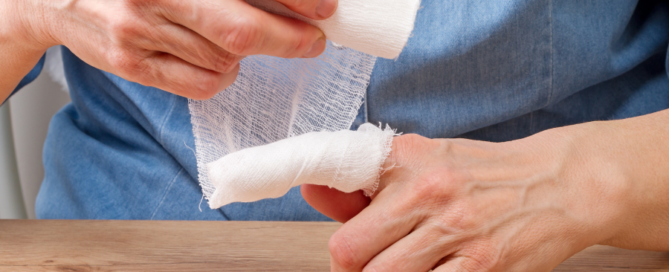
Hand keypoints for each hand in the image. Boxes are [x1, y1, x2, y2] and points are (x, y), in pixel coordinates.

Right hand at [7, 0, 334, 98]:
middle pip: (238, 30)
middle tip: (313, 39)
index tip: (323, 8)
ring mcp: (138, 31)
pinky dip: (222, 75)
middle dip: (288, 38)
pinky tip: (214, 59)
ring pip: (223, 59)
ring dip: (243, 53)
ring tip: (232, 37)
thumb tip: (283, 2)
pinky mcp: (132, 64)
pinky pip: (201, 83)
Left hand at [302, 115, 668, 270]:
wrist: (559, 183)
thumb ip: (364, 183)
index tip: (346, 257)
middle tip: (374, 266)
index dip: (339, 251)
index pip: (343, 223)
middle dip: (356, 271)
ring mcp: (459, 236)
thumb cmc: (482, 173)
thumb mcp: (421, 161)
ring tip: (409, 267)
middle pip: (355, 258)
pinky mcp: (487, 268)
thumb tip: (311, 191)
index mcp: (405, 164)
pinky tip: (438, 271)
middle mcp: (429, 196)